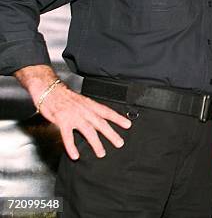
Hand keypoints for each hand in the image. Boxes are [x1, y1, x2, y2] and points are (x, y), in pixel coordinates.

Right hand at [15, 65, 130, 159]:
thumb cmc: (66, 97)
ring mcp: (74, 116)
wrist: (50, 91)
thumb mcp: (82, 101)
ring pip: (88, 131)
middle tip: (119, 143)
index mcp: (90, 105)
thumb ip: (91, 110)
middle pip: (101, 124)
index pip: (107, 112)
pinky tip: (75, 155)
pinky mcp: (62, 121)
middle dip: (111, 134)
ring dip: (96, 143)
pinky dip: (72, 147)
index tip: (128, 125)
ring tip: (101, 153)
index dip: (118, 118)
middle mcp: (84, 110)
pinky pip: (68, 136)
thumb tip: (100, 118)